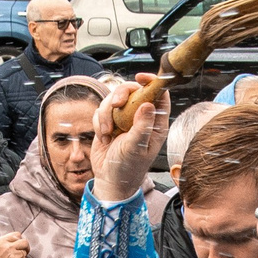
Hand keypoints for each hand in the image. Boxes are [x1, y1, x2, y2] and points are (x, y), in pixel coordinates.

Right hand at [0, 232, 31, 257]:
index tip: (18, 245)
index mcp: (0, 241)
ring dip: (21, 257)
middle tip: (24, 251)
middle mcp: (7, 247)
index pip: (17, 234)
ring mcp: (12, 255)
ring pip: (24, 253)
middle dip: (26, 247)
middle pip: (25, 242)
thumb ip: (5, 242)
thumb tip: (17, 241)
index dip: (19, 240)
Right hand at [93, 75, 168, 204]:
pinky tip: (103, 137)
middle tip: (115, 105)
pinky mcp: (109, 122)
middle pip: (132, 91)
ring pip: (113, 99)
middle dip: (121, 95)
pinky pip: (101, 110)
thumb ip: (142, 126)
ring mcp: (124, 119)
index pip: (158, 95)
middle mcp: (140, 117)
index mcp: (155, 123)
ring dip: (106, 114)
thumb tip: (148, 104)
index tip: (140, 78)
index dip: (151, 82)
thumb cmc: (128, 167)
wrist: (109, 180)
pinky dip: (99, 122)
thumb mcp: (137, 147)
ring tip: (107, 133)